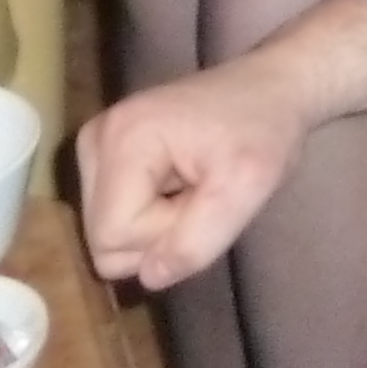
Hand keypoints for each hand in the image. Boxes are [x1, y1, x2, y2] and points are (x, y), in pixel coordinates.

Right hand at [78, 54, 315, 289]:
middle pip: (103, 239)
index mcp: (122, 139)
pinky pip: (115, 217)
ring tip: (193, 185)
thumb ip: (198, 240)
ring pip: (107, 233)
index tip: (206, 196)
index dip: (164, 234)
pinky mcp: (104, 155)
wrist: (271, 89)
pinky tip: (179, 182)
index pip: (113, 237)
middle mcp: (94, 140)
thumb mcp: (247, 188)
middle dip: (159, 232)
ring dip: (157, 225)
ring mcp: (94, 146)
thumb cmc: (265, 131)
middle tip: (202, 193)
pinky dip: (150, 213)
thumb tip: (149, 278)